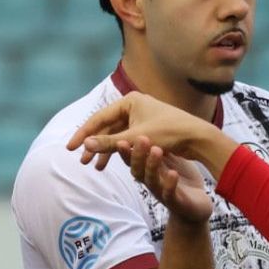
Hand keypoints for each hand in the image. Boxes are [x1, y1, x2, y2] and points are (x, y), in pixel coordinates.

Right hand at [67, 92, 224, 172]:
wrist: (198, 138)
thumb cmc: (169, 133)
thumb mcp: (135, 139)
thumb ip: (108, 143)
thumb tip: (84, 146)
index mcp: (129, 101)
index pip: (98, 118)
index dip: (83, 134)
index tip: (70, 149)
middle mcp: (133, 106)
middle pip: (106, 127)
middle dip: (94, 145)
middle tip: (82, 161)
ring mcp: (140, 116)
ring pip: (115, 134)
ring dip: (105, 150)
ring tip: (96, 167)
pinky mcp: (147, 127)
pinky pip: (126, 138)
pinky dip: (118, 150)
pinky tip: (112, 163)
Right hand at [123, 137, 212, 223]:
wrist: (196, 206)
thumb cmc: (179, 179)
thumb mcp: (166, 161)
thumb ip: (153, 147)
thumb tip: (140, 129)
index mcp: (147, 170)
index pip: (130, 160)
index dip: (124, 151)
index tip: (120, 138)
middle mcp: (151, 181)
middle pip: (137, 169)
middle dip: (136, 155)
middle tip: (139, 139)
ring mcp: (162, 192)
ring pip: (152, 180)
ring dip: (152, 165)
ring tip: (156, 149)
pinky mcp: (176, 202)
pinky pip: (170, 193)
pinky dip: (170, 184)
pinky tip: (173, 174)